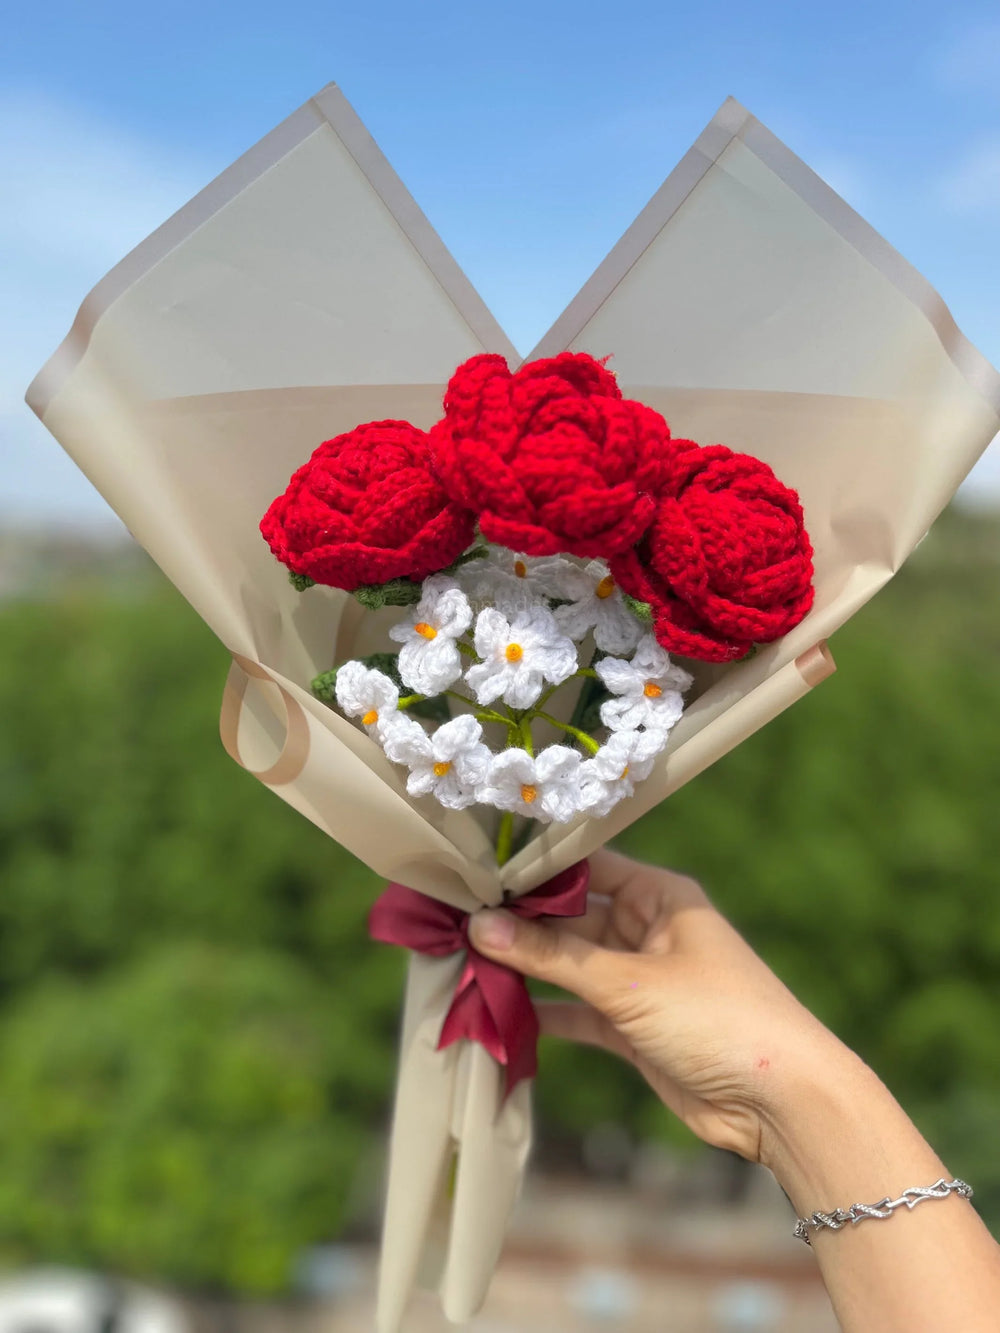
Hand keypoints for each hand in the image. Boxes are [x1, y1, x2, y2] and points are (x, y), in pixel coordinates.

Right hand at [469, 847, 856, 1167]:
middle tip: (456, 919)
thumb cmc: (719, 1018)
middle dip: (520, 923)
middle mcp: (648, 931)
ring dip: (526, 968)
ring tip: (463, 961)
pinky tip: (498, 1010)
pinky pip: (578, 1011)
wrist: (782, 1103)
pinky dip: (544, 1013)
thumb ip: (553, 957)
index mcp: (661, 896)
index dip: (535, 869)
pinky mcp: (634, 1029)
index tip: (477, 870)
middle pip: (571, 918)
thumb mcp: (630, 982)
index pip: (588, 866)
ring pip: (569, 966)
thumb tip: (481, 926)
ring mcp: (640, 981)